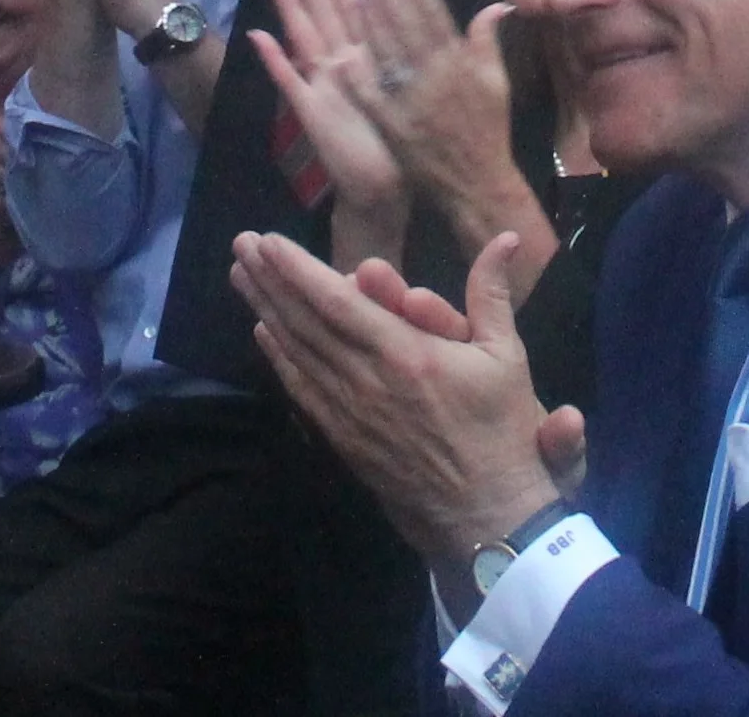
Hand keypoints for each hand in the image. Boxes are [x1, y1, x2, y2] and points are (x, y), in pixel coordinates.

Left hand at [229, 229, 558, 560]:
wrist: (483, 513)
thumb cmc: (499, 429)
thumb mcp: (506, 355)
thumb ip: (492, 293)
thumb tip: (507, 236)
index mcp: (405, 353)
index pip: (338, 303)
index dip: (300, 271)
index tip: (270, 242)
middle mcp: (367, 380)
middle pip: (305, 323)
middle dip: (271, 280)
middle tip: (241, 244)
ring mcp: (349, 412)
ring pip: (297, 352)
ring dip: (266, 309)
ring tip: (241, 276)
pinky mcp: (343, 437)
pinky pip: (303, 390)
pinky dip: (279, 357)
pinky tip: (263, 332)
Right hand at [252, 0, 405, 215]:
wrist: (382, 185)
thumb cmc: (398, 139)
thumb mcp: (406, 88)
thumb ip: (408, 50)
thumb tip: (414, 13)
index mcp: (367, 58)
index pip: (352, 8)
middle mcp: (342, 66)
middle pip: (324, 15)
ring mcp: (322, 87)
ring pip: (305, 39)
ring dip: (290, 11)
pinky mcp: (311, 111)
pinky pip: (290, 81)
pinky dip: (274, 59)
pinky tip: (258, 36)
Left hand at [349, 0, 555, 297]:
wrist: (475, 180)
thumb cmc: (487, 129)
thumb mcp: (497, 81)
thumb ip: (487, 41)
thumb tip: (498, 5)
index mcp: (459, 62)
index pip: (433, 13)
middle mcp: (434, 75)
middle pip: (406, 25)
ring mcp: (411, 99)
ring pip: (386, 51)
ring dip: (370, 20)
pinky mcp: (392, 122)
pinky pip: (370, 92)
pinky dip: (357, 71)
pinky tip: (342, 48)